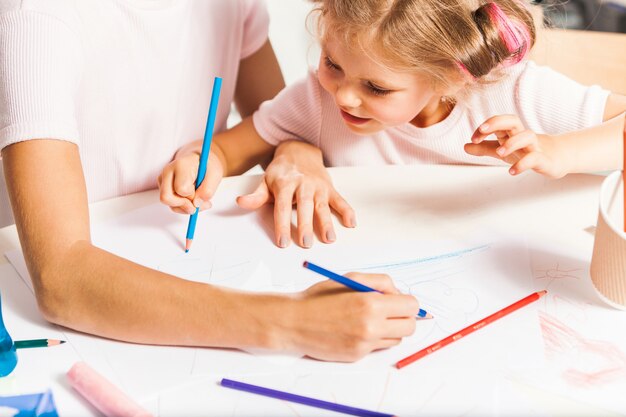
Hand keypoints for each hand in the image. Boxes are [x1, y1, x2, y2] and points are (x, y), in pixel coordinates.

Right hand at [157, 145, 224, 214]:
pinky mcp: (163, 187)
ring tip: (200, 202)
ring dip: (185, 208)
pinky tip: (193, 201)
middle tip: (198, 205)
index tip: (200, 191)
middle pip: (166, 198)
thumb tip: (196, 204)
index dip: (192, 195)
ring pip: (168, 204)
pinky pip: (171, 204)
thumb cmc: (207, 166)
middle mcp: (168, 171)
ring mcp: (163, 179)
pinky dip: (183, 207)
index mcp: (181, 165)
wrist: (199, 160)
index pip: (181, 189)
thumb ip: (208, 190)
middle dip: (184, 205)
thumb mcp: (215, 174)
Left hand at [237, 140, 355, 247]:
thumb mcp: (266, 181)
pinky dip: (347, 210)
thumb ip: (256, 196)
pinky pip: (339, 199)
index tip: (282, 242)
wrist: (300, 151)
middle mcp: (303, 184)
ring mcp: (318, 186)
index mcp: (285, 183)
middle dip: (305, 225)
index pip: (282, 206)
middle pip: (304, 206)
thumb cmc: (282, 172)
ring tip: (329, 238)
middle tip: (305, 243)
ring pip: (322, 205)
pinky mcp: (330, 187)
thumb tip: (241, 203)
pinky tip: (351, 223)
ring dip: (327, 222)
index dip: (282, 225)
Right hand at [287, 273, 419, 361]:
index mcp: (370, 303)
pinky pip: (378, 347)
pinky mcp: (357, 355)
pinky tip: (355, 329)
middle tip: (390, 311)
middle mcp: (370, 326)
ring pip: (396, 339)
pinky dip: (373, 338)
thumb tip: (398, 293)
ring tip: (369, 319)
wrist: (293, 322)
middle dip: (404, 317)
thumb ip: (379, 283)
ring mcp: (364, 344)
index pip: (411, 306)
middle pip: (410, 326)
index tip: (397, 299)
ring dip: (389, 329)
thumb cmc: (319, 298)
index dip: (406, 301)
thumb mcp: (350, 279)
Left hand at [464, 115, 566, 177]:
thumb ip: (484, 148)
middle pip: (513, 121)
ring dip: (512, 142)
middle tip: (482, 130)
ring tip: (499, 153)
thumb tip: (465, 146)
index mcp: (512, 133)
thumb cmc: (525, 152)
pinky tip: (512, 172)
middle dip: (497, 122)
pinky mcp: (544, 160)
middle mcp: (523, 137)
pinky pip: (535, 158)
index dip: (486, 126)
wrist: (556, 159)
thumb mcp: (503, 150)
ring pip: (527, 136)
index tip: (473, 138)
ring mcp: (535, 147)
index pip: (499, 122)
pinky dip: (523, 164)